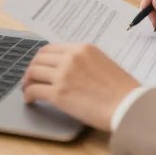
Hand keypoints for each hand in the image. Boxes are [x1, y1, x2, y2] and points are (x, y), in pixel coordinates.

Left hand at [21, 43, 137, 130]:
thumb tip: (67, 68)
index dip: (41, 59)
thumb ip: (84, 61)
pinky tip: (30, 100)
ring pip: (33, 73)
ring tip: (28, 90)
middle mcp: (70, 57)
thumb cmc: (122, 90)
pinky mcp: (58, 94)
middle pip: (39, 59)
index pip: (51, 48)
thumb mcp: (103, 63)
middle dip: (32, 69)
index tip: (39, 67)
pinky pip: (34, 90)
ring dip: (27, 81)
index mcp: (82, 48)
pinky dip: (28, 95)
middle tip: (30, 79)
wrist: (128, 106)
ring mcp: (63, 75)